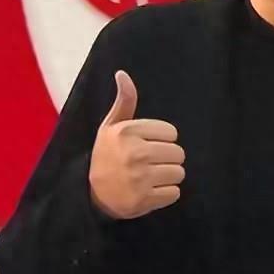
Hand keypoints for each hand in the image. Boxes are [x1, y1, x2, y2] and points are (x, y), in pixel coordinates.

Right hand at [88, 71, 184, 219]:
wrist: (93, 195)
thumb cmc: (107, 155)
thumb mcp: (111, 127)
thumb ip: (124, 101)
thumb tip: (123, 74)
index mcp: (127, 132)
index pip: (172, 133)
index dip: (162, 140)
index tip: (146, 146)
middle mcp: (135, 153)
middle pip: (179, 153)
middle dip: (167, 159)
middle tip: (149, 164)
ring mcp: (140, 178)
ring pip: (179, 173)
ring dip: (168, 177)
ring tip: (150, 178)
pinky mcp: (145, 200)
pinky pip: (175, 193)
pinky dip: (166, 194)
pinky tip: (150, 191)